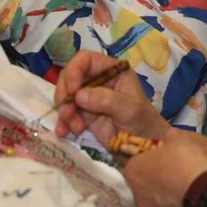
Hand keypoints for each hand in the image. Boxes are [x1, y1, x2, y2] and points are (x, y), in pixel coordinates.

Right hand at [53, 51, 168, 142]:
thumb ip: (106, 100)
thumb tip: (78, 95)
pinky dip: (63, 122)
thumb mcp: (129, 109)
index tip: (72, 90)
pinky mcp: (83, 112)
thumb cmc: (143, 123)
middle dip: (65, 95)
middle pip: (69, 76)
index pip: (85, 59)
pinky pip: (66, 112)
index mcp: (111, 70)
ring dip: (65, 111)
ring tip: (75, 127)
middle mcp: (97, 79)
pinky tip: (64, 132)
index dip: (74, 71)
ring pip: (65, 95)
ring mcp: (88, 96)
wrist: (143, 146)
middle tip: (67, 113)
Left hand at [122, 132, 206, 206]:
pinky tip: (187, 196)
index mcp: (132, 170)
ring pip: (155, 197)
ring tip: (183, 185)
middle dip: (155, 177)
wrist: (205, 191)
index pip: (135, 163)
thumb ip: (171, 137)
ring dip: (164, 192)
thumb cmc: (185, 161)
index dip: (149, 159)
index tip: (162, 158)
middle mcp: (136, 193)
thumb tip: (170, 135)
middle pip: (143, 182)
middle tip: (172, 171)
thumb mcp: (179, 140)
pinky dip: (174, 203)